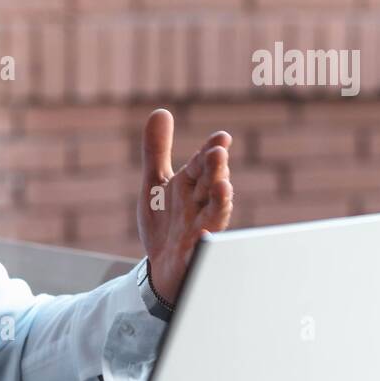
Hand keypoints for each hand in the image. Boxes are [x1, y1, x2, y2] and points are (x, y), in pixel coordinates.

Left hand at [135, 109, 233, 304]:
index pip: (203, 165)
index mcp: (190, 187)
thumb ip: (157, 151)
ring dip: (220, 202)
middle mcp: (199, 207)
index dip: (211, 151)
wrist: (161, 269)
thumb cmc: (166, 224)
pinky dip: (203, 244)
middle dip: (216, 170)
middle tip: (218, 153)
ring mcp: (199, 232)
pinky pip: (201, 252)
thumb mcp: (155, 184)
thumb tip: (160, 111)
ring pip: (215, 216)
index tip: (221, 137)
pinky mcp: (193, 258)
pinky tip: (203, 236)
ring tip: (223, 187)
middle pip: (210, 186)